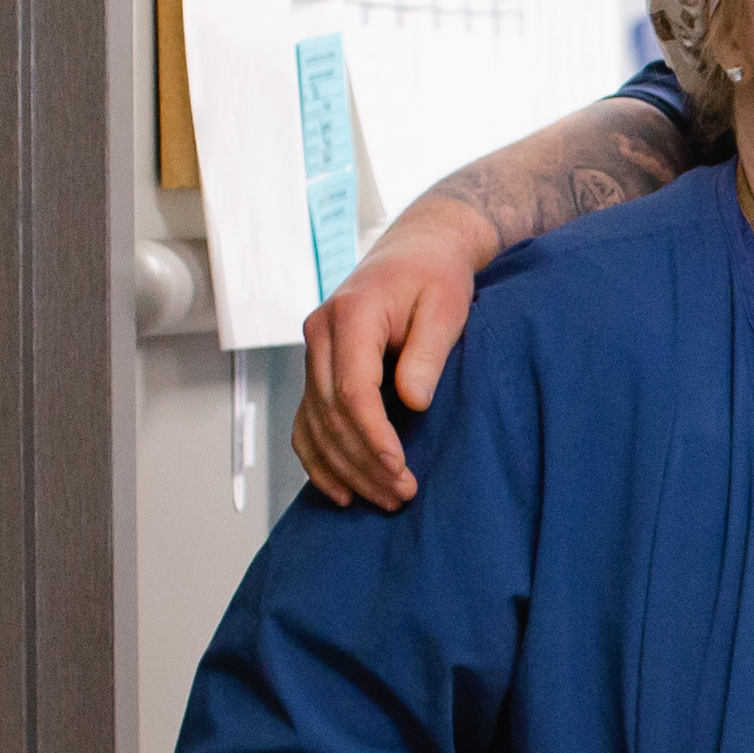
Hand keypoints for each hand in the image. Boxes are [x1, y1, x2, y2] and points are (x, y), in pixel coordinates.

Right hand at [292, 219, 494, 509]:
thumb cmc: (437, 277)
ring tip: (385, 500)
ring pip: (315, 424)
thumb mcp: (447, 307)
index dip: (372, 436)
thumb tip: (413, 402)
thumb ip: (427, 354)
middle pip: (330, 414)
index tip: (399, 468)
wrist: (417, 252)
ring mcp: (313, 352)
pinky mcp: (318, 368)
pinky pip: (307, 421)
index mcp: (350, 315)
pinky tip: (341, 491)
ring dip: (346, 468)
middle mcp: (320, 335)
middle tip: (401, 496)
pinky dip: (319, 459)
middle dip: (364, 462)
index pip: (351, 389)